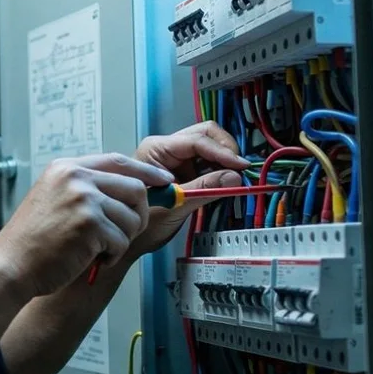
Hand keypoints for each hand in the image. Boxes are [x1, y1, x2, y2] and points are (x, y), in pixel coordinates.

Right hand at [0, 154, 172, 298]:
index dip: (146, 172)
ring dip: (122, 239)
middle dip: (138, 214)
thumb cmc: (32, 240)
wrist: (11, 264)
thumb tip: (131, 190)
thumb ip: (85, 188)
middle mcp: (75, 178)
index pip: (118, 161)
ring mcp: (83, 199)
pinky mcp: (89, 224)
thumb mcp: (53, 198)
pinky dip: (112, 255)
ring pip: (132, 218)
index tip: (163, 181)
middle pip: (134, 188)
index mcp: (66, 168)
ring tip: (98, 249)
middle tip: (125, 232)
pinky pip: (122, 241)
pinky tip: (92, 258)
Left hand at [132, 122, 248, 251]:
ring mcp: (177, 158)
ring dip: (225, 160)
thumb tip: (234, 177)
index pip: (197, 140)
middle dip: (225, 149)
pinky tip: (228, 182)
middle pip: (206, 134)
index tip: (241, 167)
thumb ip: (203, 189)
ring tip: (236, 178)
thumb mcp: (174, 206)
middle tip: (239, 170)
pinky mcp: (186, 171)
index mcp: (158, 149)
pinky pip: (209, 163)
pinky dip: (221, 170)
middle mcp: (168, 147)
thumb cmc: (144, 223)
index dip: (222, 152)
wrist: (131, 239)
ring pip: (210, 147)